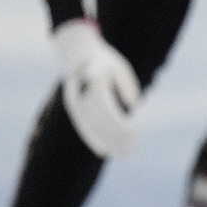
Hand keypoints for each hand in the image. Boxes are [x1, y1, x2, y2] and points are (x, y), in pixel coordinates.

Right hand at [53, 19, 140, 157]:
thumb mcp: (120, 68)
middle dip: (115, 136)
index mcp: (96, 78)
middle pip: (99, 119)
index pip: (108, 107)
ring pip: (90, 125)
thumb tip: (134, 106)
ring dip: (106, 141)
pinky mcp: (72, 105)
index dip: (119, 123)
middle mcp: (82, 89)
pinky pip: (82, 125)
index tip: (133, 133)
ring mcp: (74, 98)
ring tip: (121, 153)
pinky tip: (104, 150)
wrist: (77, 53)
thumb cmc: (105, 61)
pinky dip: (93, 138)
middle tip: (130, 148)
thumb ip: (127, 85)